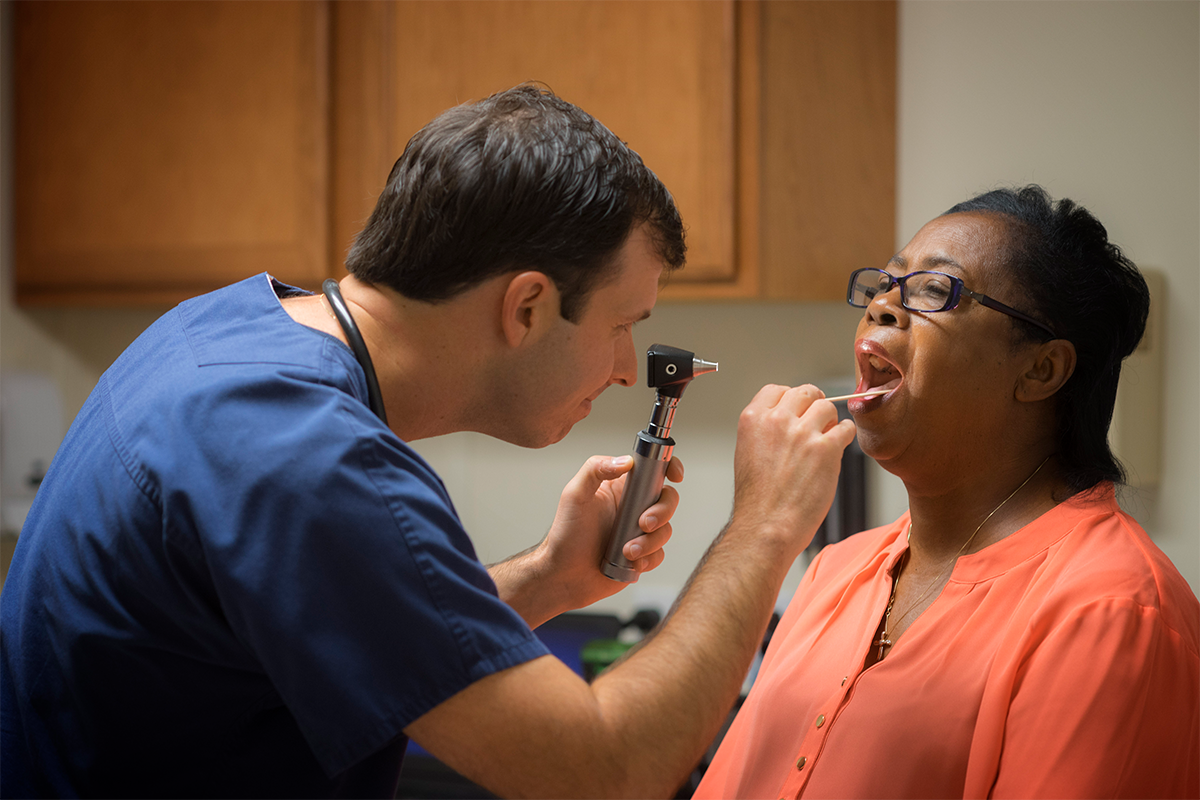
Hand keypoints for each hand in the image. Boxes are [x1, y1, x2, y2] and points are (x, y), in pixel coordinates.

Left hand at [545, 454, 682, 603]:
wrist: (564, 576)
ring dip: (650, 541)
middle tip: (643, 523)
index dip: (669, 467)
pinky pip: (660, 554)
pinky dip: (649, 558)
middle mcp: (632, 506)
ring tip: (627, 550)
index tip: (675, 475)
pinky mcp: (642, 554)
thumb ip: (595, 470)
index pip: (651, 469)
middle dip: (662, 512)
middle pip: (667, 499)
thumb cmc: (565, 535)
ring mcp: (638, 531)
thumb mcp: (574, 495)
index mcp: (620, 487)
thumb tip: (625, 461)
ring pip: (665, 529)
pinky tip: (631, 562)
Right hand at [729, 384, 856, 555]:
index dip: (791, 399)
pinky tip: (837, 449)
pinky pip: (845, 428)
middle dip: (813, 405)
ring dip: (830, 422)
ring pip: (827, 407)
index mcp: (753, 419)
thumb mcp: (747, 453)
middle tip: (817, 423)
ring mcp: (803, 433)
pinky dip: (845, 436)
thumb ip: (766, 431)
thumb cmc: (757, 501)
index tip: (797, 411)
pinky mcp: (826, 449)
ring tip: (826, 440)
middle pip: (805, 392)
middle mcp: (777, 420)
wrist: (766, 527)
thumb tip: (789, 421)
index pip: (777, 389)